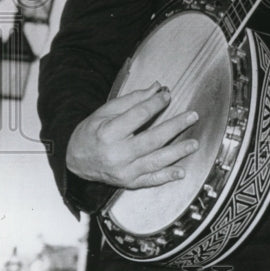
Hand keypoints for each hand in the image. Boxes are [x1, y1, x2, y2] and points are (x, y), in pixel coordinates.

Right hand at [66, 82, 199, 188]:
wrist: (75, 160)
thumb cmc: (92, 132)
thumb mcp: (106, 111)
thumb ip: (133, 100)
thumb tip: (157, 88)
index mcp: (108, 133)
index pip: (138, 115)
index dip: (156, 103)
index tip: (167, 95)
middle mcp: (117, 154)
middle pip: (152, 139)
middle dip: (175, 126)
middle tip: (192, 116)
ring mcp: (123, 171)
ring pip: (155, 161)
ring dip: (177, 152)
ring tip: (193, 143)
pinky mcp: (128, 182)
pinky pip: (150, 180)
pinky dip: (166, 177)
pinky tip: (181, 172)